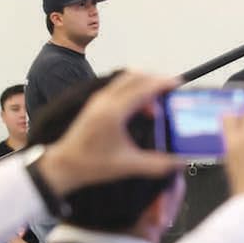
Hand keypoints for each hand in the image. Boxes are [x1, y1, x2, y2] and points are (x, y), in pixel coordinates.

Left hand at [34, 72, 183, 195]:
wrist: (63, 165)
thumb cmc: (91, 164)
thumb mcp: (128, 165)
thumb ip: (157, 164)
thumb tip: (180, 162)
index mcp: (113, 112)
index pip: (142, 88)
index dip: (162, 83)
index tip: (177, 84)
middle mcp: (105, 101)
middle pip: (135, 77)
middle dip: (155, 80)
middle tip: (171, 91)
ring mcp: (99, 100)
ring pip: (126, 80)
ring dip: (144, 84)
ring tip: (157, 103)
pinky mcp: (96, 103)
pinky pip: (119, 87)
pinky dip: (134, 89)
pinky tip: (141, 108)